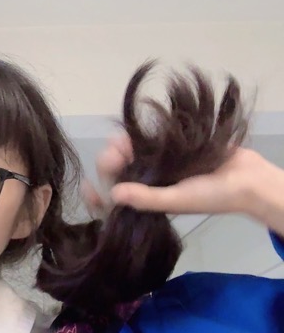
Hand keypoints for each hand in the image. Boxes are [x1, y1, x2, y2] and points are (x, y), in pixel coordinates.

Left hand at [97, 127, 283, 232]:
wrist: (246, 177)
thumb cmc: (212, 194)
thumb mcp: (178, 199)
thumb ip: (148, 198)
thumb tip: (113, 195)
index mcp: (153, 203)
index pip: (120, 204)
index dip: (100, 198)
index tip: (86, 185)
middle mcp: (154, 184)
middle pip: (123, 174)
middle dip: (113, 162)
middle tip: (113, 150)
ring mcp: (163, 165)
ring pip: (133, 156)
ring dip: (124, 147)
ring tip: (123, 138)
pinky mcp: (175, 148)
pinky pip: (151, 142)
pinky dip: (141, 136)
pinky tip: (134, 128)